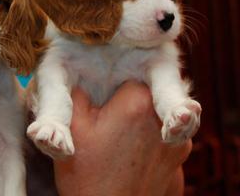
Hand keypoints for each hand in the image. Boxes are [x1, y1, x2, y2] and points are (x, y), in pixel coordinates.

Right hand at [54, 81, 191, 195]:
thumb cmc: (88, 174)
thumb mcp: (72, 128)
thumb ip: (76, 93)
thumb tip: (81, 78)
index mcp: (136, 103)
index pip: (126, 75)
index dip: (110, 87)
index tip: (100, 101)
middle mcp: (163, 119)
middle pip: (143, 93)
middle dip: (124, 102)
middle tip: (104, 121)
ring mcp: (177, 143)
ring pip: (153, 114)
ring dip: (138, 119)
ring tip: (116, 139)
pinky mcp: (178, 160)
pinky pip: (161, 135)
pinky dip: (148, 138)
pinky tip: (129, 152)